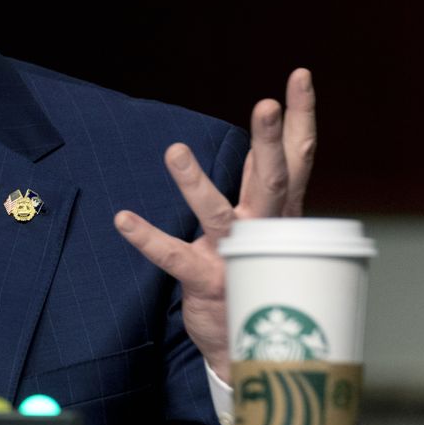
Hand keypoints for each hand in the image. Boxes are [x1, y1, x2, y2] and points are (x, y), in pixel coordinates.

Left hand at [113, 69, 315, 380]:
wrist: (249, 348)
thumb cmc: (255, 272)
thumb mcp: (269, 226)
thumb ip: (264, 185)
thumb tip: (267, 140)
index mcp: (280, 212)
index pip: (297, 156)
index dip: (300, 116)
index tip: (298, 75)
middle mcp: (263, 229)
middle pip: (271, 179)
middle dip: (269, 141)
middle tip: (266, 103)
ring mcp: (234, 256)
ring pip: (217, 213)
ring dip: (195, 183)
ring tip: (174, 151)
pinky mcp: (206, 281)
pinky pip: (173, 256)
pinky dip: (147, 236)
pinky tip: (123, 217)